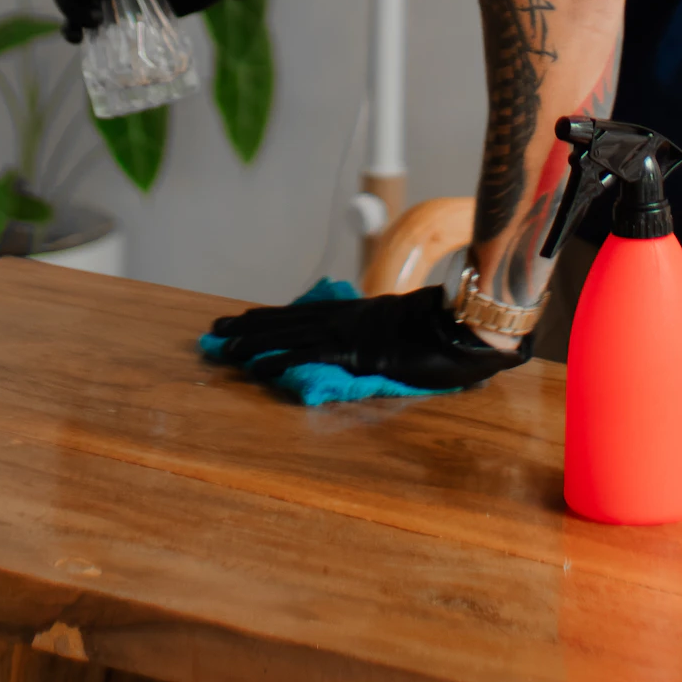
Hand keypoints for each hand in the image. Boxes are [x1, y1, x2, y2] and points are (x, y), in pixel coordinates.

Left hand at [205, 285, 526, 392]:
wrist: (466, 326)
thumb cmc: (450, 331)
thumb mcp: (417, 334)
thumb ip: (401, 342)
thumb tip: (397, 350)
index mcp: (360, 314)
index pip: (307, 314)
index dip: (275, 318)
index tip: (246, 319)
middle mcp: (347, 317)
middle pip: (288, 320)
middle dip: (250, 326)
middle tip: (215, 331)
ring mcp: (349, 331)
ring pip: (290, 334)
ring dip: (254, 341)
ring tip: (223, 348)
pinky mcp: (354, 349)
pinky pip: (311, 355)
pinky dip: (281, 360)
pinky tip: (258, 368)